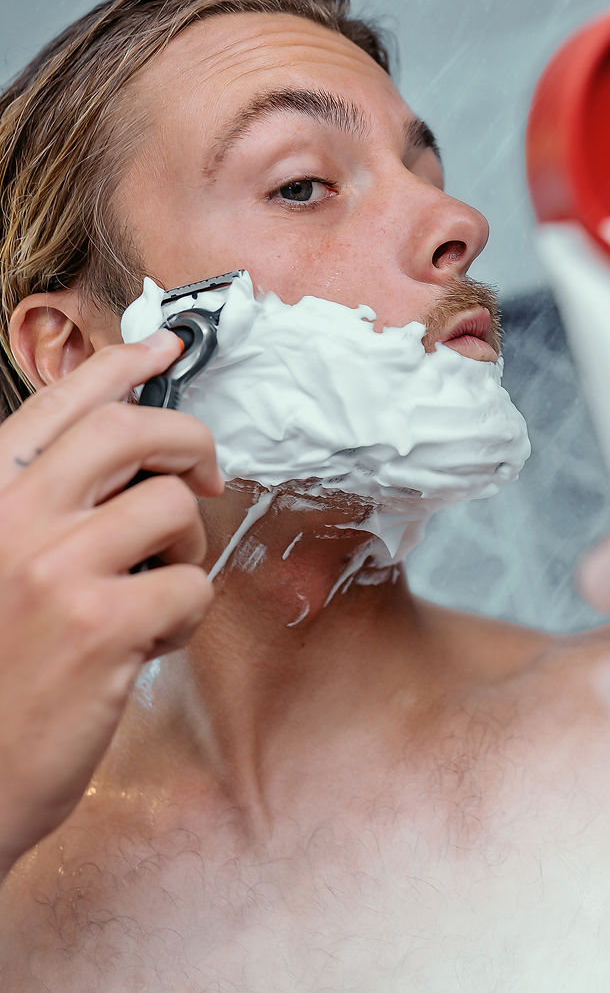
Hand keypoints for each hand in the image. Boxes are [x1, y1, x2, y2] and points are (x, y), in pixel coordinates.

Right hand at [0, 332, 223, 874]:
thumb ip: (39, 511)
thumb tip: (125, 463)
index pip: (59, 404)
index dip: (121, 365)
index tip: (164, 347)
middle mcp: (12, 519)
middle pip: (130, 431)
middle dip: (189, 440)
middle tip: (206, 474)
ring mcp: (55, 568)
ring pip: (171, 508)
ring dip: (186, 546)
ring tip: (156, 591)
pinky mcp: (101, 625)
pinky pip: (190, 585)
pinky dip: (186, 616)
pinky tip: (148, 645)